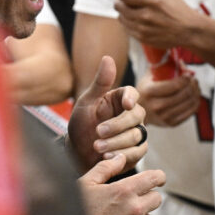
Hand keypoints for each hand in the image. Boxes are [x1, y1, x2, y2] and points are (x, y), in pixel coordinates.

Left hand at [68, 55, 147, 171]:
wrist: (76, 152)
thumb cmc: (81, 124)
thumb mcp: (86, 102)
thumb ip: (99, 83)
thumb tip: (108, 57)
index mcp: (119, 98)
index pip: (132, 93)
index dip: (131, 98)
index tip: (126, 105)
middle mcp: (130, 114)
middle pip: (136, 116)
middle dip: (117, 125)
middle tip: (98, 132)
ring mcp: (135, 133)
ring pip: (136, 136)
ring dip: (116, 142)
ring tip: (97, 147)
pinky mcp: (135, 151)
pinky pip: (138, 152)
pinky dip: (123, 155)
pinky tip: (107, 156)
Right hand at [79, 153, 164, 214]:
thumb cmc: (75, 213)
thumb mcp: (85, 184)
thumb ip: (106, 168)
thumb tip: (121, 157)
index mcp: (124, 191)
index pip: (154, 178)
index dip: (158, 177)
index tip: (157, 178)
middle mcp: (135, 210)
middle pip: (157, 198)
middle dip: (147, 196)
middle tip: (131, 200)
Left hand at [113, 0, 214, 59]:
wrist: (189, 31)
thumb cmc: (180, 10)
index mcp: (152, 2)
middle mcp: (146, 16)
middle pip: (120, 7)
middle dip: (118, 1)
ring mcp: (143, 29)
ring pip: (122, 19)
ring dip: (121, 13)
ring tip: (125, 9)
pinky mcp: (143, 39)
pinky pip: (127, 30)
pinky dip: (127, 23)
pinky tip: (131, 20)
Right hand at [137, 72, 200, 126]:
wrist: (137, 111)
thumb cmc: (145, 90)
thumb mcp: (149, 75)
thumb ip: (163, 66)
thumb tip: (182, 62)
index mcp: (149, 92)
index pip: (175, 85)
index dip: (186, 78)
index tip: (188, 73)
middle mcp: (156, 106)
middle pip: (184, 94)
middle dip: (192, 84)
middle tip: (193, 79)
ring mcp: (164, 117)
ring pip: (189, 103)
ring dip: (196, 92)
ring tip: (195, 86)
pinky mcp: (171, 123)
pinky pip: (190, 112)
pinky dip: (195, 102)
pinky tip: (194, 96)